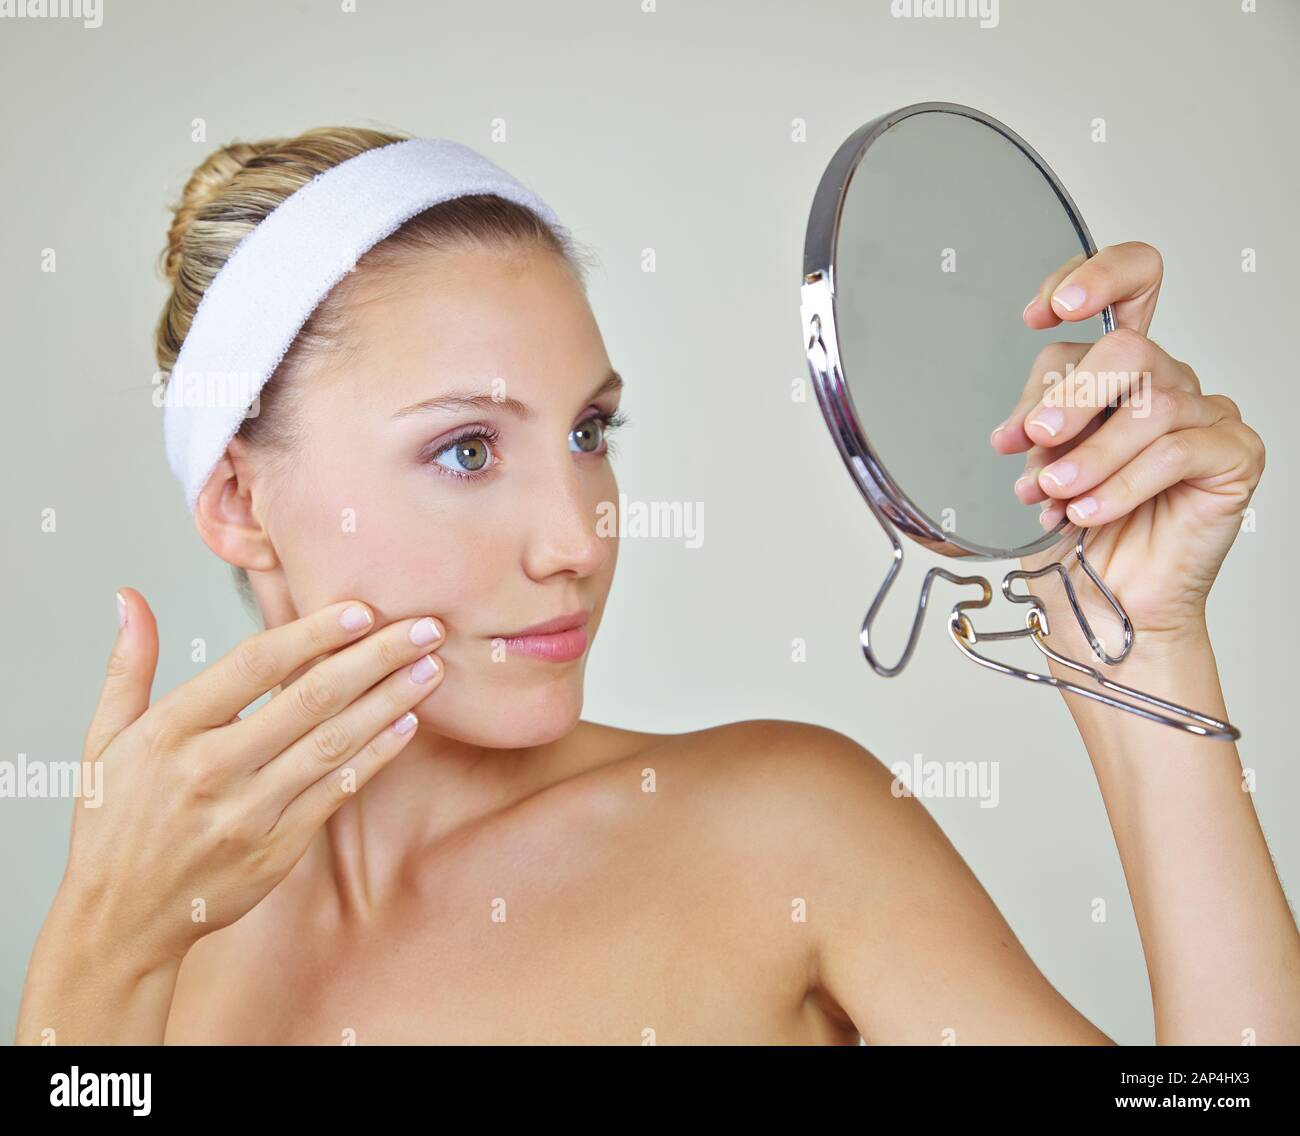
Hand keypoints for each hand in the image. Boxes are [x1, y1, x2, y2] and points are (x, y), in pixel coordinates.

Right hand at [60, 590, 446, 970]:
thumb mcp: (105, 740)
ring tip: (431, 668)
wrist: (119, 921)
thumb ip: (129, 666)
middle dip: (376, 657)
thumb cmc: (116, 822)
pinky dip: (376, 755)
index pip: (254, 664)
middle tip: (425, 628)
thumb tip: (130, 596)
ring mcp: (247, 812)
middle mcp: (210, 768)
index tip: (362, 609)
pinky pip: (337, 791)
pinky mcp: (276, 848)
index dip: (313, 633)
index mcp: (170, 730)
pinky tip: (407, 724)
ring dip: (390, 701)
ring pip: (333, 742)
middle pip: (309, 698)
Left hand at [990, 242, 1264, 661]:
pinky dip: (1121, 483)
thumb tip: (1024, 419)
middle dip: (1071, 395)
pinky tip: (1086, 511)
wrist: (1103, 604)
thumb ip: (1039, 421)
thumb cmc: (1072, 535)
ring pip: (1150, 407)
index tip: (1042, 313)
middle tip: (1035, 439)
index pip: (1133, 283)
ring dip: (1090, 454)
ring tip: (1053, 494)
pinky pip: (1177, 451)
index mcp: (1119, 374)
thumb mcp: (1038, 464)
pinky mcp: (1233, 457)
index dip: (1095, 276)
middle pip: (1128, 348)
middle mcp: (1166, 385)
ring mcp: (1206, 417)